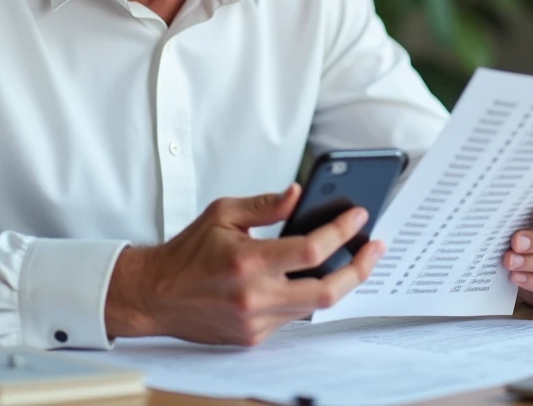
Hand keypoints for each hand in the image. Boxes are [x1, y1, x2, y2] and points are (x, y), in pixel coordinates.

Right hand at [105, 184, 384, 345]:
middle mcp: (254, 297)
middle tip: (375, 247)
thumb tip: (299, 193)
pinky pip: (294, 317)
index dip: (341, 231)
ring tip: (353, 259)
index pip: (311, 249)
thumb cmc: (188, 252)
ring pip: (314, 306)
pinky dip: (307, 296)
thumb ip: (265, 205)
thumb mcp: (223, 214)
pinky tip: (316, 278)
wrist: (156, 295)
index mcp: (247, 261)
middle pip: (327, 290)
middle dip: (359, 268)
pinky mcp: (253, 338)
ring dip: (338, 282)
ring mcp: (255, 322)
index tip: (358, 216)